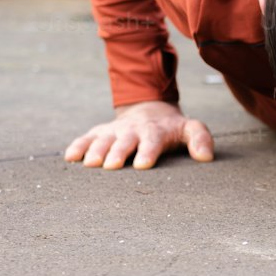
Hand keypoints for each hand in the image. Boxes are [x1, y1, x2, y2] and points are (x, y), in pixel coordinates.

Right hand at [64, 100, 213, 170]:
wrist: (149, 109)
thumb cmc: (171, 128)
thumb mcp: (190, 128)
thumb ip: (200, 139)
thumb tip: (206, 157)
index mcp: (155, 131)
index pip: (152, 141)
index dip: (148, 151)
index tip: (143, 165)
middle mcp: (133, 130)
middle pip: (124, 140)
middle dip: (118, 152)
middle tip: (111, 165)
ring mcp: (115, 130)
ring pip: (104, 139)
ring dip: (96, 150)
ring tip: (90, 164)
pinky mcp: (100, 132)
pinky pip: (87, 138)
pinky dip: (78, 146)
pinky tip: (70, 157)